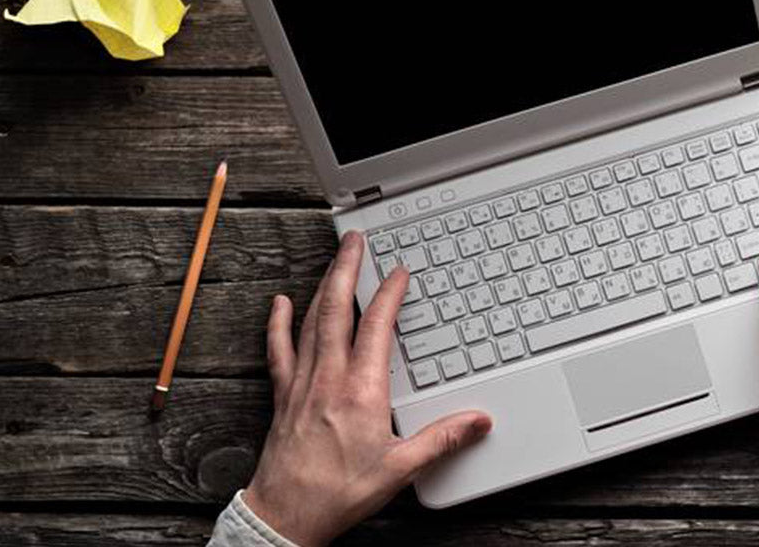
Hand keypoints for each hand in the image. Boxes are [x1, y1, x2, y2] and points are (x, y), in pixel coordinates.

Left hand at [244, 232, 492, 546]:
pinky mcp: (283, 397)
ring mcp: (301, 385)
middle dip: (347, 270)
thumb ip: (442, 439)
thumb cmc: (337, 494)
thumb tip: (479, 420)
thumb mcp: (400, 470)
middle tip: (356, 242)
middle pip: (337, 311)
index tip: (398, 272)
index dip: (388, 295)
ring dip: (322, 287)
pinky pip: (279, 350)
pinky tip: (280, 303)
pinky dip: (279, 322)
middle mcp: (328, 380)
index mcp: (361, 392)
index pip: (376, 329)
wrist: (286, 516)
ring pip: (310, 322)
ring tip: (333, 262)